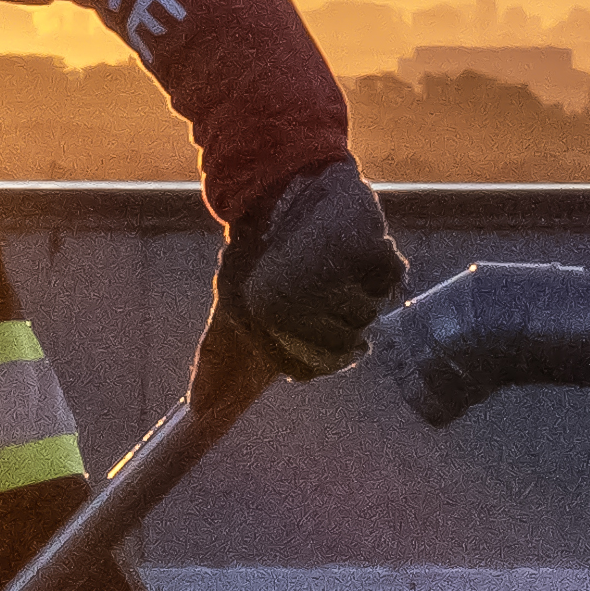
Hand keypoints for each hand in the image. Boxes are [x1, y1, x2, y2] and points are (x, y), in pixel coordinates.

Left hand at [214, 165, 410, 385]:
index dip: (315, 352)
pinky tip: (355, 248)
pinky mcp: (371, 251)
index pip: (310, 368)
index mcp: (268, 317)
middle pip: (347, 344)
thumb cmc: (259, 250)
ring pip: (370, 314)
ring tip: (333, 261)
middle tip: (321, 285)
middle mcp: (303, 302)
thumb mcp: (231, 304)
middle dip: (338, 319)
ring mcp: (339, 277)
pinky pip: (390, 281)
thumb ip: (217, 357)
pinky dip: (380, 267)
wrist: (287, 182)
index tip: (308, 323)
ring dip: (359, 291)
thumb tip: (198, 408)